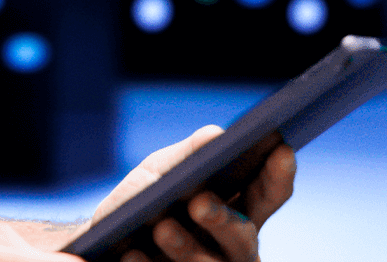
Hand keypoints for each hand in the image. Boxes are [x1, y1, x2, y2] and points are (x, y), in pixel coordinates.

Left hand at [88, 126, 295, 261]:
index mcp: (239, 209)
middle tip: (198, 202)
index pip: (269, 194)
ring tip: (161, 228)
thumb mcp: (161, 170)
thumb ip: (188, 154)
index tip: (281, 149)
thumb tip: (216, 135)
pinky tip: (133, 253)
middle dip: (223, 220)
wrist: (105, 239)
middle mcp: (233, 245)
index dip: (278, 175)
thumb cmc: (144, 198)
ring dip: (186, 247)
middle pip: (243, 238)